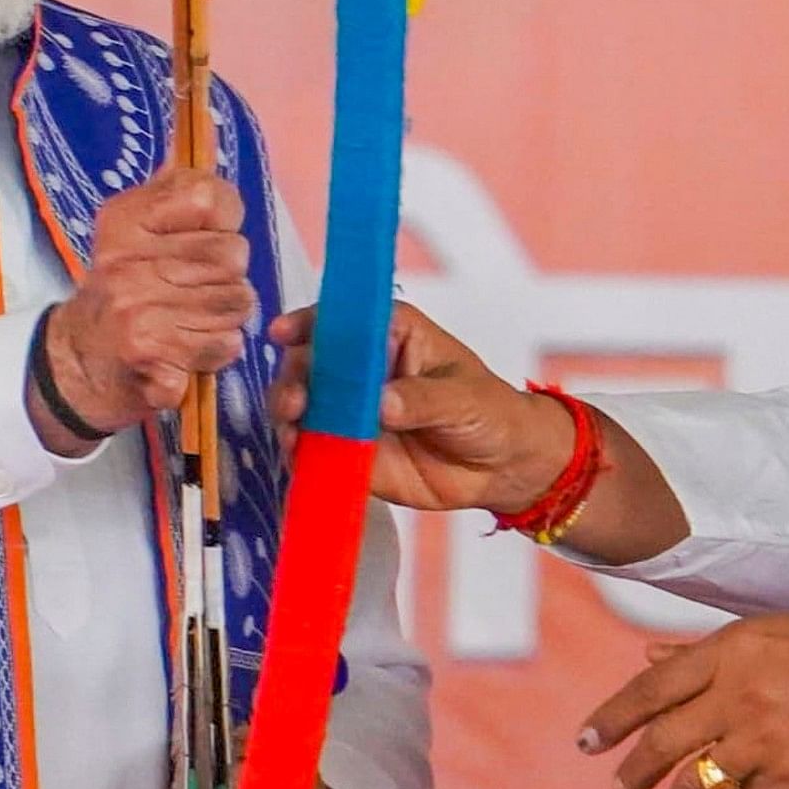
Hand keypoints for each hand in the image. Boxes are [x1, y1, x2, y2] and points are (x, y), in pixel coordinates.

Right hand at [32, 168, 256, 450]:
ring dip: (224, 316)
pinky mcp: (150, 355)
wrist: (76, 364)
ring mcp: (135, 310)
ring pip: (237, 301)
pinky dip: (215, 352)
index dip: (223, 222)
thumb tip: (203, 141)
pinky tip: (185, 350)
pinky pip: (225, 344)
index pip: (210, 197)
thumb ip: (172, 192)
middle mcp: (126, 261)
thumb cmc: (120, 291)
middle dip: (226, 276)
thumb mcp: (132, 230)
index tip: (203, 238)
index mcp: (124, 221)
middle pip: (233, 254)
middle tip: (193, 291)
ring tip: (188, 321)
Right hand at [266, 301, 572, 515]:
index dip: (309, 322)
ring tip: (294, 434)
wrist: (504, 468)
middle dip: (296, 379)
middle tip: (296, 403)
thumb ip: (423, 399)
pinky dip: (301, 453)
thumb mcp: (464, 399)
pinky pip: (316, 449)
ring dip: (290, 417)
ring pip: (305, 406)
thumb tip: (382, 404)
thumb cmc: (491, 414)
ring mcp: (352, 412)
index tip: (284, 333)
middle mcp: (363, 370)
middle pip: (312, 363)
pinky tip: (299, 458)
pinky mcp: (350, 451)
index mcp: (392, 335)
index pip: (343, 320)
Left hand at [579, 615, 788, 788]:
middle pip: (664, 739)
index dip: (612, 717)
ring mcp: (766, 738)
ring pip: (696, 783)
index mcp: (733, 649)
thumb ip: (706, 652)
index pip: (652, 687)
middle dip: (634, 771)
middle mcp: (741, 692)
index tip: (585, 741)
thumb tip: (646, 656)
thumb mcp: (773, 635)